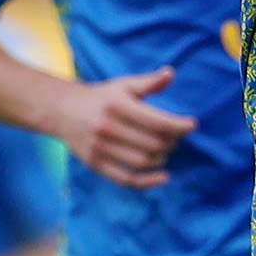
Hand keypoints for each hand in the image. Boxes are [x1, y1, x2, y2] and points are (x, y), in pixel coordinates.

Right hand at [61, 66, 195, 187]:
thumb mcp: (123, 85)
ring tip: (166, 149)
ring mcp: (100, 148)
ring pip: (143, 161)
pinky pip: (127, 180)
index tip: (192, 125)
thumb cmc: (102, 97)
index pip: (157, 121)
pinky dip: (148, 182)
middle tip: (176, 137)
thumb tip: (170, 74)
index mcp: (117, 105)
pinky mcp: (96, 164)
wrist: (63, 110)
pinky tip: (163, 176)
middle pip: (154, 143)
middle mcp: (107, 127)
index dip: (179, 125)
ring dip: (163, 158)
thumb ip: (148, 82)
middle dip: (172, 141)